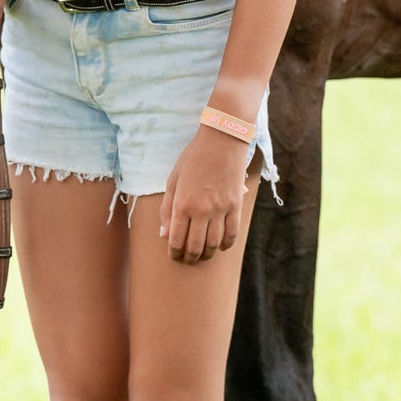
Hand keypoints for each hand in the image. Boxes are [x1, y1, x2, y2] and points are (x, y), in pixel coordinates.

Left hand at [158, 125, 248, 264]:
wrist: (221, 140)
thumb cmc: (193, 157)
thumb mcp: (173, 179)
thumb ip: (167, 208)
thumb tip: (164, 234)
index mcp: (183, 203)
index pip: (177, 240)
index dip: (174, 253)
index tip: (174, 256)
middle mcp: (202, 210)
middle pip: (195, 247)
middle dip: (189, 258)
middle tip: (187, 260)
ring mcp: (221, 209)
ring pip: (214, 244)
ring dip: (207, 254)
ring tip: (202, 255)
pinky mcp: (236, 206)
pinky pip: (232, 234)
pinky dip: (226, 245)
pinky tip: (220, 246)